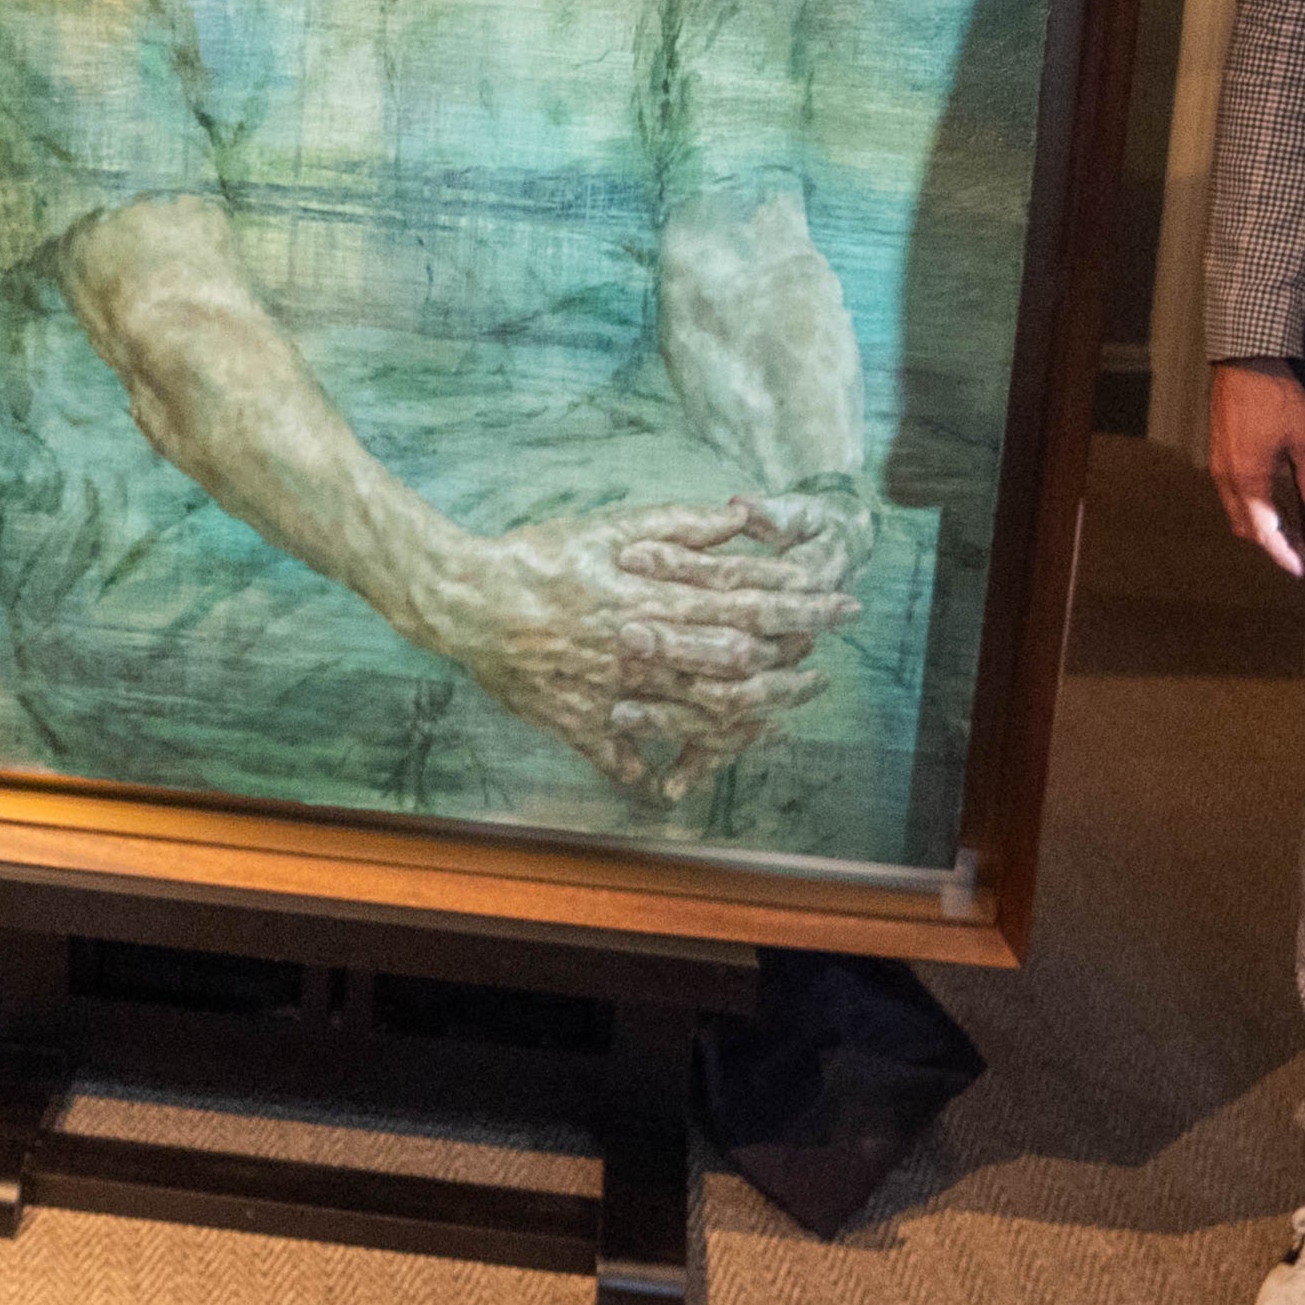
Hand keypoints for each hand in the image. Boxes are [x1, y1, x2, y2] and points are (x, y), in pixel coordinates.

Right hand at [422, 495, 861, 805]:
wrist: (462, 600)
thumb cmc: (536, 555)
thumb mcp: (608, 528)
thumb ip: (677, 526)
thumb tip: (739, 521)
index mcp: (649, 597)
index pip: (744, 602)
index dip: (799, 605)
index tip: (842, 605)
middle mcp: (639, 649)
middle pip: (733, 667)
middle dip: (788, 671)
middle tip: (822, 674)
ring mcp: (610, 692)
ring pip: (692, 717)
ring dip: (740, 723)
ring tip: (773, 722)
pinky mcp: (577, 722)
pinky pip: (621, 758)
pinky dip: (648, 773)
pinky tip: (672, 783)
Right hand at [1208, 360, 1304, 579]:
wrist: (1245, 358)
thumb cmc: (1275, 397)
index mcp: (1247, 481)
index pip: (1264, 533)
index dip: (1283, 555)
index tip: (1301, 570)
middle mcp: (1227, 477)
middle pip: (1245, 526)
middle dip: (1270, 542)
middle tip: (1300, 551)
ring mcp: (1219, 463)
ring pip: (1236, 508)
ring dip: (1260, 522)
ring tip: (1290, 526)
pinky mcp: (1220, 448)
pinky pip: (1233, 490)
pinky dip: (1252, 503)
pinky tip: (1273, 494)